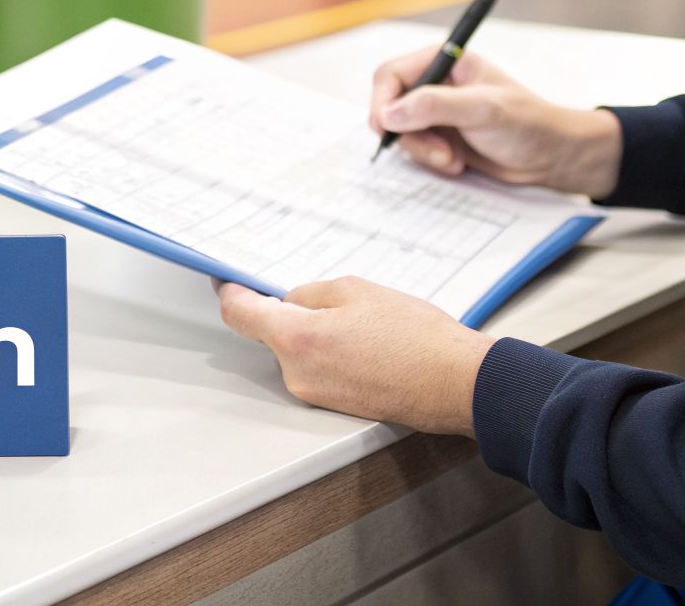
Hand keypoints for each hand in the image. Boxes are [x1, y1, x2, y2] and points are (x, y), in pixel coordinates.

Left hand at [216, 276, 495, 435]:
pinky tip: (368, 343)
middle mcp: (296, 373)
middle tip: (331, 297)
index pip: (238, 313)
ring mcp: (313, 394)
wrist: (457, 384)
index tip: (227, 279)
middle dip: (290, 311)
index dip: (230, 291)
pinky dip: (331, 351)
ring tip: (365, 322)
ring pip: (297, 349)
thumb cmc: (416, 336)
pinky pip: (317, 368)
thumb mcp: (357, 290)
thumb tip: (291, 302)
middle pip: (271, 332)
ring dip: (316, 332)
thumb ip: (311, 293)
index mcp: (297, 338)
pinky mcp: (333, 405)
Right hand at [369, 46, 623, 199]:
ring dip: (422, 152)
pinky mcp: (439, 139)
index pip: (391, 75)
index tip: (388, 127)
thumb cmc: (528, 124)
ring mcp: (435, 114)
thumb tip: (390, 113)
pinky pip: (414, 151)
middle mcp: (435, 85)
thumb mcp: (483, 110)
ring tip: (454, 160)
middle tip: (438, 152)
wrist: (551, 157)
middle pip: (389, 107)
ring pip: (399, 133)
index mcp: (444, 62)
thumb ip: (436, 106)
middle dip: (409, 134)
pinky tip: (457, 164)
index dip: (383, 101)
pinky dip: (430, 162)